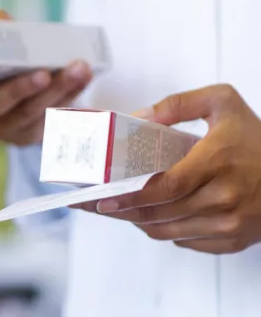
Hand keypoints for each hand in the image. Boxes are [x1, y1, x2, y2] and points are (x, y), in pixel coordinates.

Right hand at [0, 10, 92, 145]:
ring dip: (56, 92)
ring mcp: (4, 130)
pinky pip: (53, 122)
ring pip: (29, 116)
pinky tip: (86, 85)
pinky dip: (72, 101)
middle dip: (19, 91)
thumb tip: (1, 20)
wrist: (24, 79)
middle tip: (43, 74)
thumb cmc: (0, 56)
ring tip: (78, 69)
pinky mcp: (32, 136)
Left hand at [94, 85, 260, 254]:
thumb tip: (138, 116)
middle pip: (161, 213)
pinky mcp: (234, 240)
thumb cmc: (258, 138)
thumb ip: (178, 103)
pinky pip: (185, 241)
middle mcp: (225, 198)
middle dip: (124, 211)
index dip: (130, 196)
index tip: (103, 198)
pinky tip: (153, 215)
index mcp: (218, 162)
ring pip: (168, 231)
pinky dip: (164, 230)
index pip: (165, 187)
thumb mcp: (222, 102)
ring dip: (140, 222)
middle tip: (98, 203)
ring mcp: (231, 224)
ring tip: (120, 208)